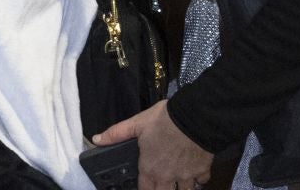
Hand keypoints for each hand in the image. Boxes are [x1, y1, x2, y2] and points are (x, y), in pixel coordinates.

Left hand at [94, 101, 212, 189]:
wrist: (195, 118)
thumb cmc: (164, 121)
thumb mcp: (136, 123)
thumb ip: (116, 133)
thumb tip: (96, 140)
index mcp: (150, 168)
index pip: (144, 189)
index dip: (144, 189)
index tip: (144, 185)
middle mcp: (168, 176)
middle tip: (160, 185)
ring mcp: (186, 176)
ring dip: (180, 188)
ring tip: (177, 184)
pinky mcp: (203, 170)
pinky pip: (202, 180)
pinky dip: (199, 179)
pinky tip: (196, 175)